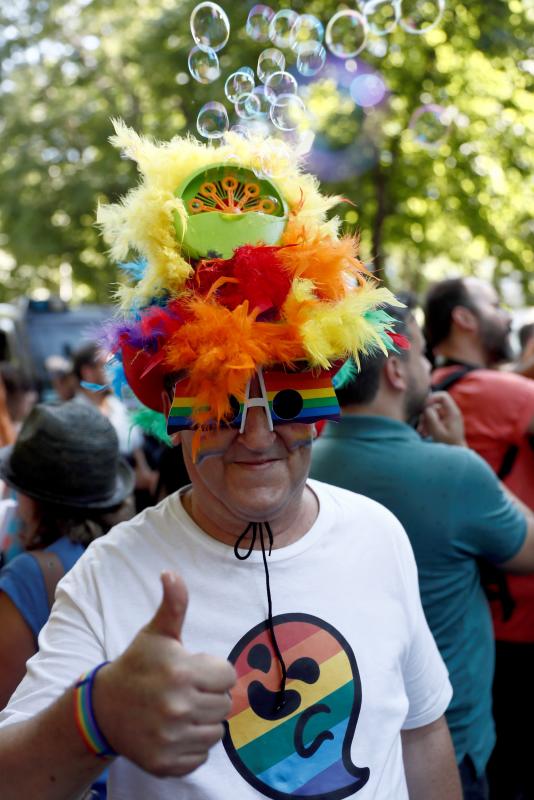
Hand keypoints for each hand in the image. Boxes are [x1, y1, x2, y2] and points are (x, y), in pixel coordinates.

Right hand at [93, 572, 235, 776]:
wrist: (103, 709)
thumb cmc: (137, 666)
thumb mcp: (156, 633)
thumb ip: (173, 604)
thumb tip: (170, 573)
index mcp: (180, 672)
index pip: (228, 676)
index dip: (214, 671)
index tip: (194, 670)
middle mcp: (177, 707)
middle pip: (225, 704)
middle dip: (210, 695)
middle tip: (186, 690)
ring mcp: (170, 738)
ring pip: (216, 731)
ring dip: (203, 721)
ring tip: (181, 710)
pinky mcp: (165, 763)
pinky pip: (201, 757)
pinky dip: (191, 746)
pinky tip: (173, 731)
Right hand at [418, 391, 466, 446]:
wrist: (455, 451)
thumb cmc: (448, 443)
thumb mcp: (438, 431)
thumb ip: (432, 418)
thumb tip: (426, 408)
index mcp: (452, 412)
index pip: (443, 396)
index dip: (432, 398)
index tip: (424, 406)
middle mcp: (451, 412)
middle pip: (435, 404)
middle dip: (425, 413)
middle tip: (421, 425)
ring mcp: (447, 417)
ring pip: (432, 412)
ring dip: (425, 421)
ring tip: (422, 432)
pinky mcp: (444, 421)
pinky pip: (433, 418)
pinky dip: (427, 424)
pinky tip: (424, 433)